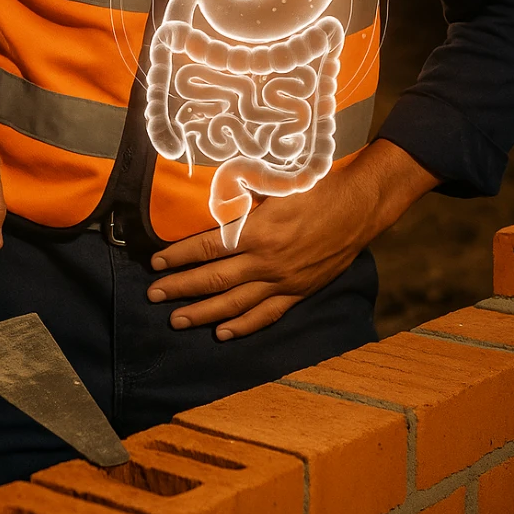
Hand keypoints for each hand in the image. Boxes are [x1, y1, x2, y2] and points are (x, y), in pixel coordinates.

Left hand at [146, 138, 437, 339]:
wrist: (360, 206)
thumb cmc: (317, 186)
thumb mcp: (276, 180)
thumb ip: (243, 190)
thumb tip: (211, 194)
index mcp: (259, 230)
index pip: (208, 247)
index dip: (179, 256)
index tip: (156, 262)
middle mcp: (268, 261)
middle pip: (214, 280)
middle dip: (180, 288)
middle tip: (153, 296)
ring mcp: (284, 281)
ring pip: (236, 304)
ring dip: (203, 314)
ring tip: (176, 321)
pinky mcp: (299, 292)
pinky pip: (267, 315)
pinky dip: (243, 326)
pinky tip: (222, 334)